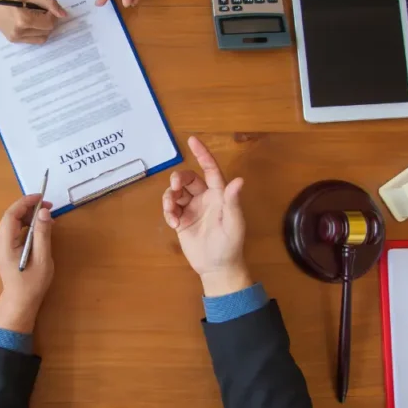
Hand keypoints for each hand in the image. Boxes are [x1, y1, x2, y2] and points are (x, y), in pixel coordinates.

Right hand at [0, 0, 66, 43]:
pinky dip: (36, 32)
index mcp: (23, 20)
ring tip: (35, 15)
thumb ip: (48, 3)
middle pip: (47, 32)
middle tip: (42, 9)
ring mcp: (15, 38)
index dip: (53, 14)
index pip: (49, 23)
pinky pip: (32, 40)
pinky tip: (29, 21)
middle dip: (49, 21)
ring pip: (41, 38)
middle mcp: (19, 32)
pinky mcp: (12, 39)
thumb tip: (63, 14)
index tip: (48, 6)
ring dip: (43, 27)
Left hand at [0, 194, 54, 332]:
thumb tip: (44, 211)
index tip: (42, 197)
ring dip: (28, 215)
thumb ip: (42, 234)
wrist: (20, 301)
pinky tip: (38, 227)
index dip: (25, 202)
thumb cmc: (32, 282)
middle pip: (10, 216)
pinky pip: (12, 229)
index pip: (11, 214)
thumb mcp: (42, 258)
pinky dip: (25, 224)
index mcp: (4, 243)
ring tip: (46, 217)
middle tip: (48, 207)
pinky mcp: (2, 248)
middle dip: (28, 207)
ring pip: (11, 221)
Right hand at [162, 136, 251, 296]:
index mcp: (219, 195)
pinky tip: (173, 223)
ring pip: (175, 192)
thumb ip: (233, 202)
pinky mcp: (181, 219)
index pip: (210, 169)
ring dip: (170, 198)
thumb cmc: (230, 245)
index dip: (202, 154)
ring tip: (172, 213)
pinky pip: (170, 207)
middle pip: (187, 179)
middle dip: (178, 179)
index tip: (192, 140)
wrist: (217, 268)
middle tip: (175, 187)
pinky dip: (167, 211)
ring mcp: (191, 208)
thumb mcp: (233, 224)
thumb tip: (239, 180)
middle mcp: (205, 198)